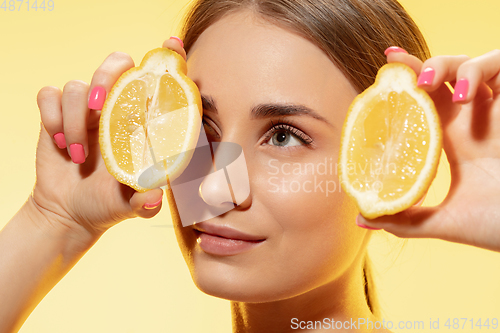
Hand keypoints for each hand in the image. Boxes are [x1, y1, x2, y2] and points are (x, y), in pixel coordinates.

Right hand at [31, 38, 185, 238]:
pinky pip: (49, 94)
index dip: (168, 59)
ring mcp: (86, 110)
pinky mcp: (57, 113)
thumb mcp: (131, 206)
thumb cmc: (108, 203)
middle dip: (107, 78)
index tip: (173, 44)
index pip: (158, 81)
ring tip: (78, 155)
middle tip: (100, 109)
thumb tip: (154, 197)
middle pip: (116, 63)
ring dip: (74, 120)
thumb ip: (144, 202)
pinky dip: (52, 116)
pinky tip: (60, 143)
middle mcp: (116, 108)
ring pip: (78, 85)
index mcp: (142, 122)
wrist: (69, 212)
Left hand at [358, 48, 499, 252]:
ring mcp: (497, 112)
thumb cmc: (497, 225)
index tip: (384, 69)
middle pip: (444, 76)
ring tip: (425, 83)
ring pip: (473, 63)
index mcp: (453, 140)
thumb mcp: (444, 221)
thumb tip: (362, 218)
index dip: (406, 83)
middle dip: (421, 65)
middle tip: (397, 69)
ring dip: (447, 64)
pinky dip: (480, 69)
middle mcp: (474, 120)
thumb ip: (405, 220)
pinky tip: (464, 95)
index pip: (424, 101)